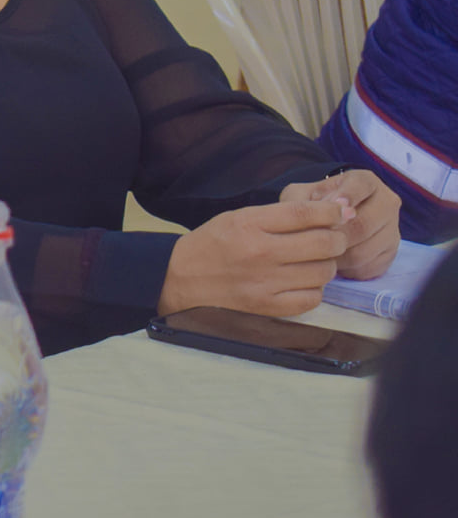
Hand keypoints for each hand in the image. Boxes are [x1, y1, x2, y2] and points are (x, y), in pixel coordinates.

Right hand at [160, 200, 348, 316]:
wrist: (180, 278)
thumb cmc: (213, 244)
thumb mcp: (239, 217)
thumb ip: (280, 215)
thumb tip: (331, 213)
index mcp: (250, 223)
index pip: (305, 213)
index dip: (331, 211)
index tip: (338, 212)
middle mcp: (260, 252)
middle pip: (323, 242)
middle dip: (337, 238)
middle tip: (333, 239)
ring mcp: (265, 282)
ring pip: (323, 272)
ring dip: (327, 264)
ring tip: (314, 261)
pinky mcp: (268, 307)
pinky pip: (312, 298)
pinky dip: (314, 289)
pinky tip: (302, 282)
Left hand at [280, 170, 399, 279]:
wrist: (329, 224)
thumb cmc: (313, 204)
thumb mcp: (301, 195)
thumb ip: (301, 200)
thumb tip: (319, 212)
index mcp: (365, 181)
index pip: (360, 186)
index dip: (347, 196)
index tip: (335, 205)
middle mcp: (386, 202)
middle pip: (363, 225)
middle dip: (334, 237)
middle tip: (313, 242)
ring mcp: (392, 229)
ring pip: (365, 250)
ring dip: (337, 256)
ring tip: (318, 254)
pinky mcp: (390, 253)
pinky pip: (368, 266)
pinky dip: (347, 269)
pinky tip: (333, 262)